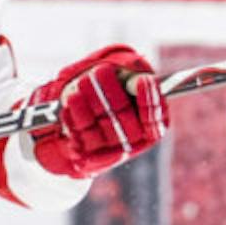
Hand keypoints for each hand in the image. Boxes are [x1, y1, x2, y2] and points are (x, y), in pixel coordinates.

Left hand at [30, 44, 169, 178]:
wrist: (90, 112)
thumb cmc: (117, 92)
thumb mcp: (130, 83)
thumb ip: (136, 82)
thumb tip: (140, 82)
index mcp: (151, 128)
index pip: (153, 119)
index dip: (149, 101)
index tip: (142, 81)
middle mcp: (133, 142)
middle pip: (125, 121)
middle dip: (112, 94)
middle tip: (101, 71)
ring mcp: (110, 150)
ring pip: (101, 127)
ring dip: (91, 103)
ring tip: (83, 81)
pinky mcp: (87, 153)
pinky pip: (80, 136)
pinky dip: (75, 117)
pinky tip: (72, 99)